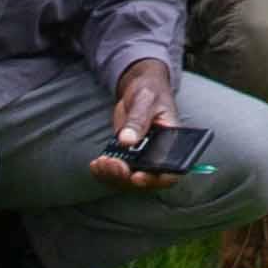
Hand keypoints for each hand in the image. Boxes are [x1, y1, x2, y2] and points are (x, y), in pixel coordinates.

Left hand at [90, 55, 183, 187]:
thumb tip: (126, 141)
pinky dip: (105, 172)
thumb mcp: (146, 100)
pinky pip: (116, 171)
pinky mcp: (126, 155)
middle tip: (111, 164)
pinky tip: (96, 164)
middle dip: (126, 177)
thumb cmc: (150, 91)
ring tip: (100, 163)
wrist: (139, 88)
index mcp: (171, 144)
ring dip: (113, 176)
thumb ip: (138, 120)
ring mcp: (141, 157)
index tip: (137, 176)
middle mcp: (158, 156)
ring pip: (128, 179)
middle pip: (145, 179)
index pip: (170, 172)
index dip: (155, 179)